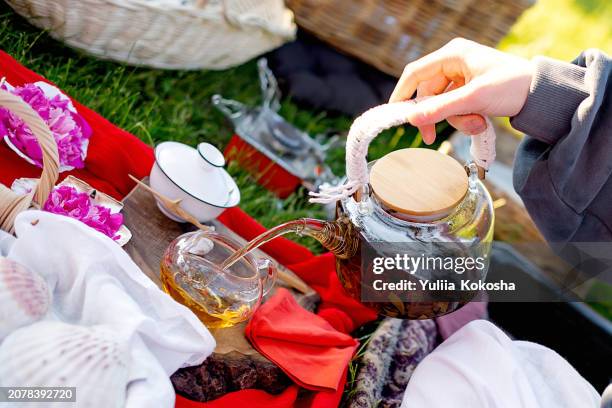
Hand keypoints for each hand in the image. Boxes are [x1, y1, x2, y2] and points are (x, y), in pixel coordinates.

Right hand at [389, 38, 533, 143]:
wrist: (542, 95)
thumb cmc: (513, 86)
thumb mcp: (474, 99)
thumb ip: (440, 109)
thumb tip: (411, 119)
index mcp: (453, 55)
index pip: (415, 73)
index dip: (402, 94)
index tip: (395, 115)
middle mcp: (454, 63)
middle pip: (428, 94)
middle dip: (438, 115)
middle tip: (433, 137)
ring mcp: (462, 78)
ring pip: (442, 105)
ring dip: (456, 120)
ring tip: (477, 124)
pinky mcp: (469, 91)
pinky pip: (455, 108)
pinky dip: (465, 119)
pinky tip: (481, 121)